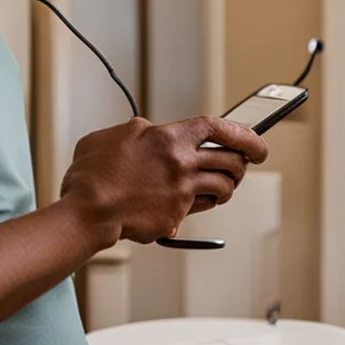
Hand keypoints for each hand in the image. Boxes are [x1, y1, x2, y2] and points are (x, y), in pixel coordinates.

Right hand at [60, 116, 268, 246]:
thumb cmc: (93, 175)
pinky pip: (201, 209)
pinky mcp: (177, 217)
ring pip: (224, 187)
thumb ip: (138, 130)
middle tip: (242, 167)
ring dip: (227, 188)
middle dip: (243, 164)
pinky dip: (200, 206)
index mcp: (168, 138)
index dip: (245, 133)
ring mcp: (182, 192)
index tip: (257, 142)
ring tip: (219, 188)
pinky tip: (189, 204)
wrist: (86, 213)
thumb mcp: (112, 136)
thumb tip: (149, 130)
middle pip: (232, 160)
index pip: (219, 127)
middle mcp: (181, 163)